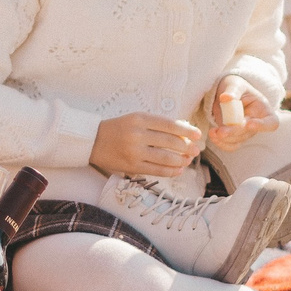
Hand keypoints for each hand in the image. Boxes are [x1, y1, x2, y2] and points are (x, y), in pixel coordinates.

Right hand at [89, 111, 204, 177]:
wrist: (92, 141)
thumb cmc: (117, 128)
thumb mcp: (135, 119)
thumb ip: (157, 124)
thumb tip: (183, 131)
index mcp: (139, 119)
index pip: (169, 125)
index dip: (186, 130)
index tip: (197, 134)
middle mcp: (137, 134)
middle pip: (170, 142)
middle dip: (187, 147)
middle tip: (196, 150)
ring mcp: (134, 152)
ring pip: (166, 158)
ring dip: (181, 160)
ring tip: (188, 160)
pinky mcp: (132, 166)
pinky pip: (156, 170)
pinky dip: (170, 171)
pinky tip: (178, 170)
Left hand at [204, 75, 278, 149]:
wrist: (226, 94)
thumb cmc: (235, 87)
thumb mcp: (236, 84)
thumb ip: (233, 90)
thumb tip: (226, 97)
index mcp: (263, 110)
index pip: (271, 123)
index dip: (262, 126)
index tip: (249, 124)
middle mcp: (257, 123)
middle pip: (249, 132)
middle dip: (234, 132)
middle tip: (221, 132)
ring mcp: (246, 132)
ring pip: (238, 140)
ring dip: (225, 138)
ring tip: (212, 131)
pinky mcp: (235, 137)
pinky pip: (231, 145)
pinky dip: (221, 143)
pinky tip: (213, 135)